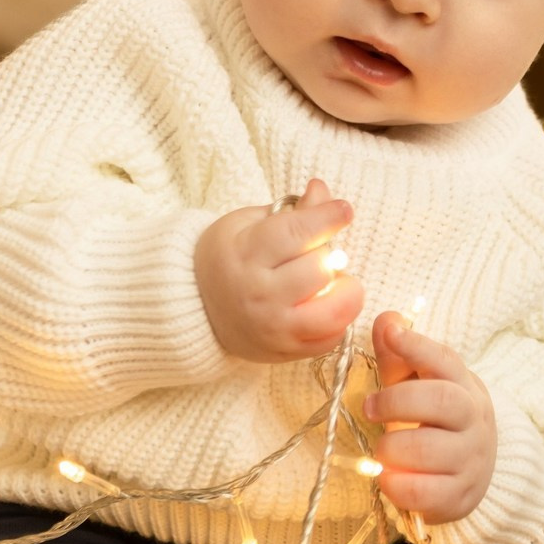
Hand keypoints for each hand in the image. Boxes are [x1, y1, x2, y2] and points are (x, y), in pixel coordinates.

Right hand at [194, 178, 362, 362]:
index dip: (327, 218)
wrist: (196, 307)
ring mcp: (273, 327)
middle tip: (323, 251)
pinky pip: (331, 338)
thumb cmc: (230, 256)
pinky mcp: (285, 352)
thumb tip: (323, 192)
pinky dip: (339, 319)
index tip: (345, 210)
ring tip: (339, 280)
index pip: (296, 233)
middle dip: (331, 254)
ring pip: (333, 311)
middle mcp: (258, 294)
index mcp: (246, 254)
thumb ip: (293, 211)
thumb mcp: (251, 223)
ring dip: (346, 291)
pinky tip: (327, 303)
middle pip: (319, 269)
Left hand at [364, 311, 496, 525]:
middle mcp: (473, 419)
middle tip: (369, 407)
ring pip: (429, 449)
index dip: (417, 345)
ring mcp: (470, 459)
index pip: (445, 359)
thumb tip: (387, 319)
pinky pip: (425, 492)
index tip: (391, 333)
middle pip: (441, 400)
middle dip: (397, 400)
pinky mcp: (459, 496)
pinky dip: (398, 485)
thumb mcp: (418, 385)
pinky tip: (386, 478)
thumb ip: (399, 355)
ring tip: (380, 449)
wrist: (469, 473)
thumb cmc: (433, 420)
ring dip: (392, 447)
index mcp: (463, 385)